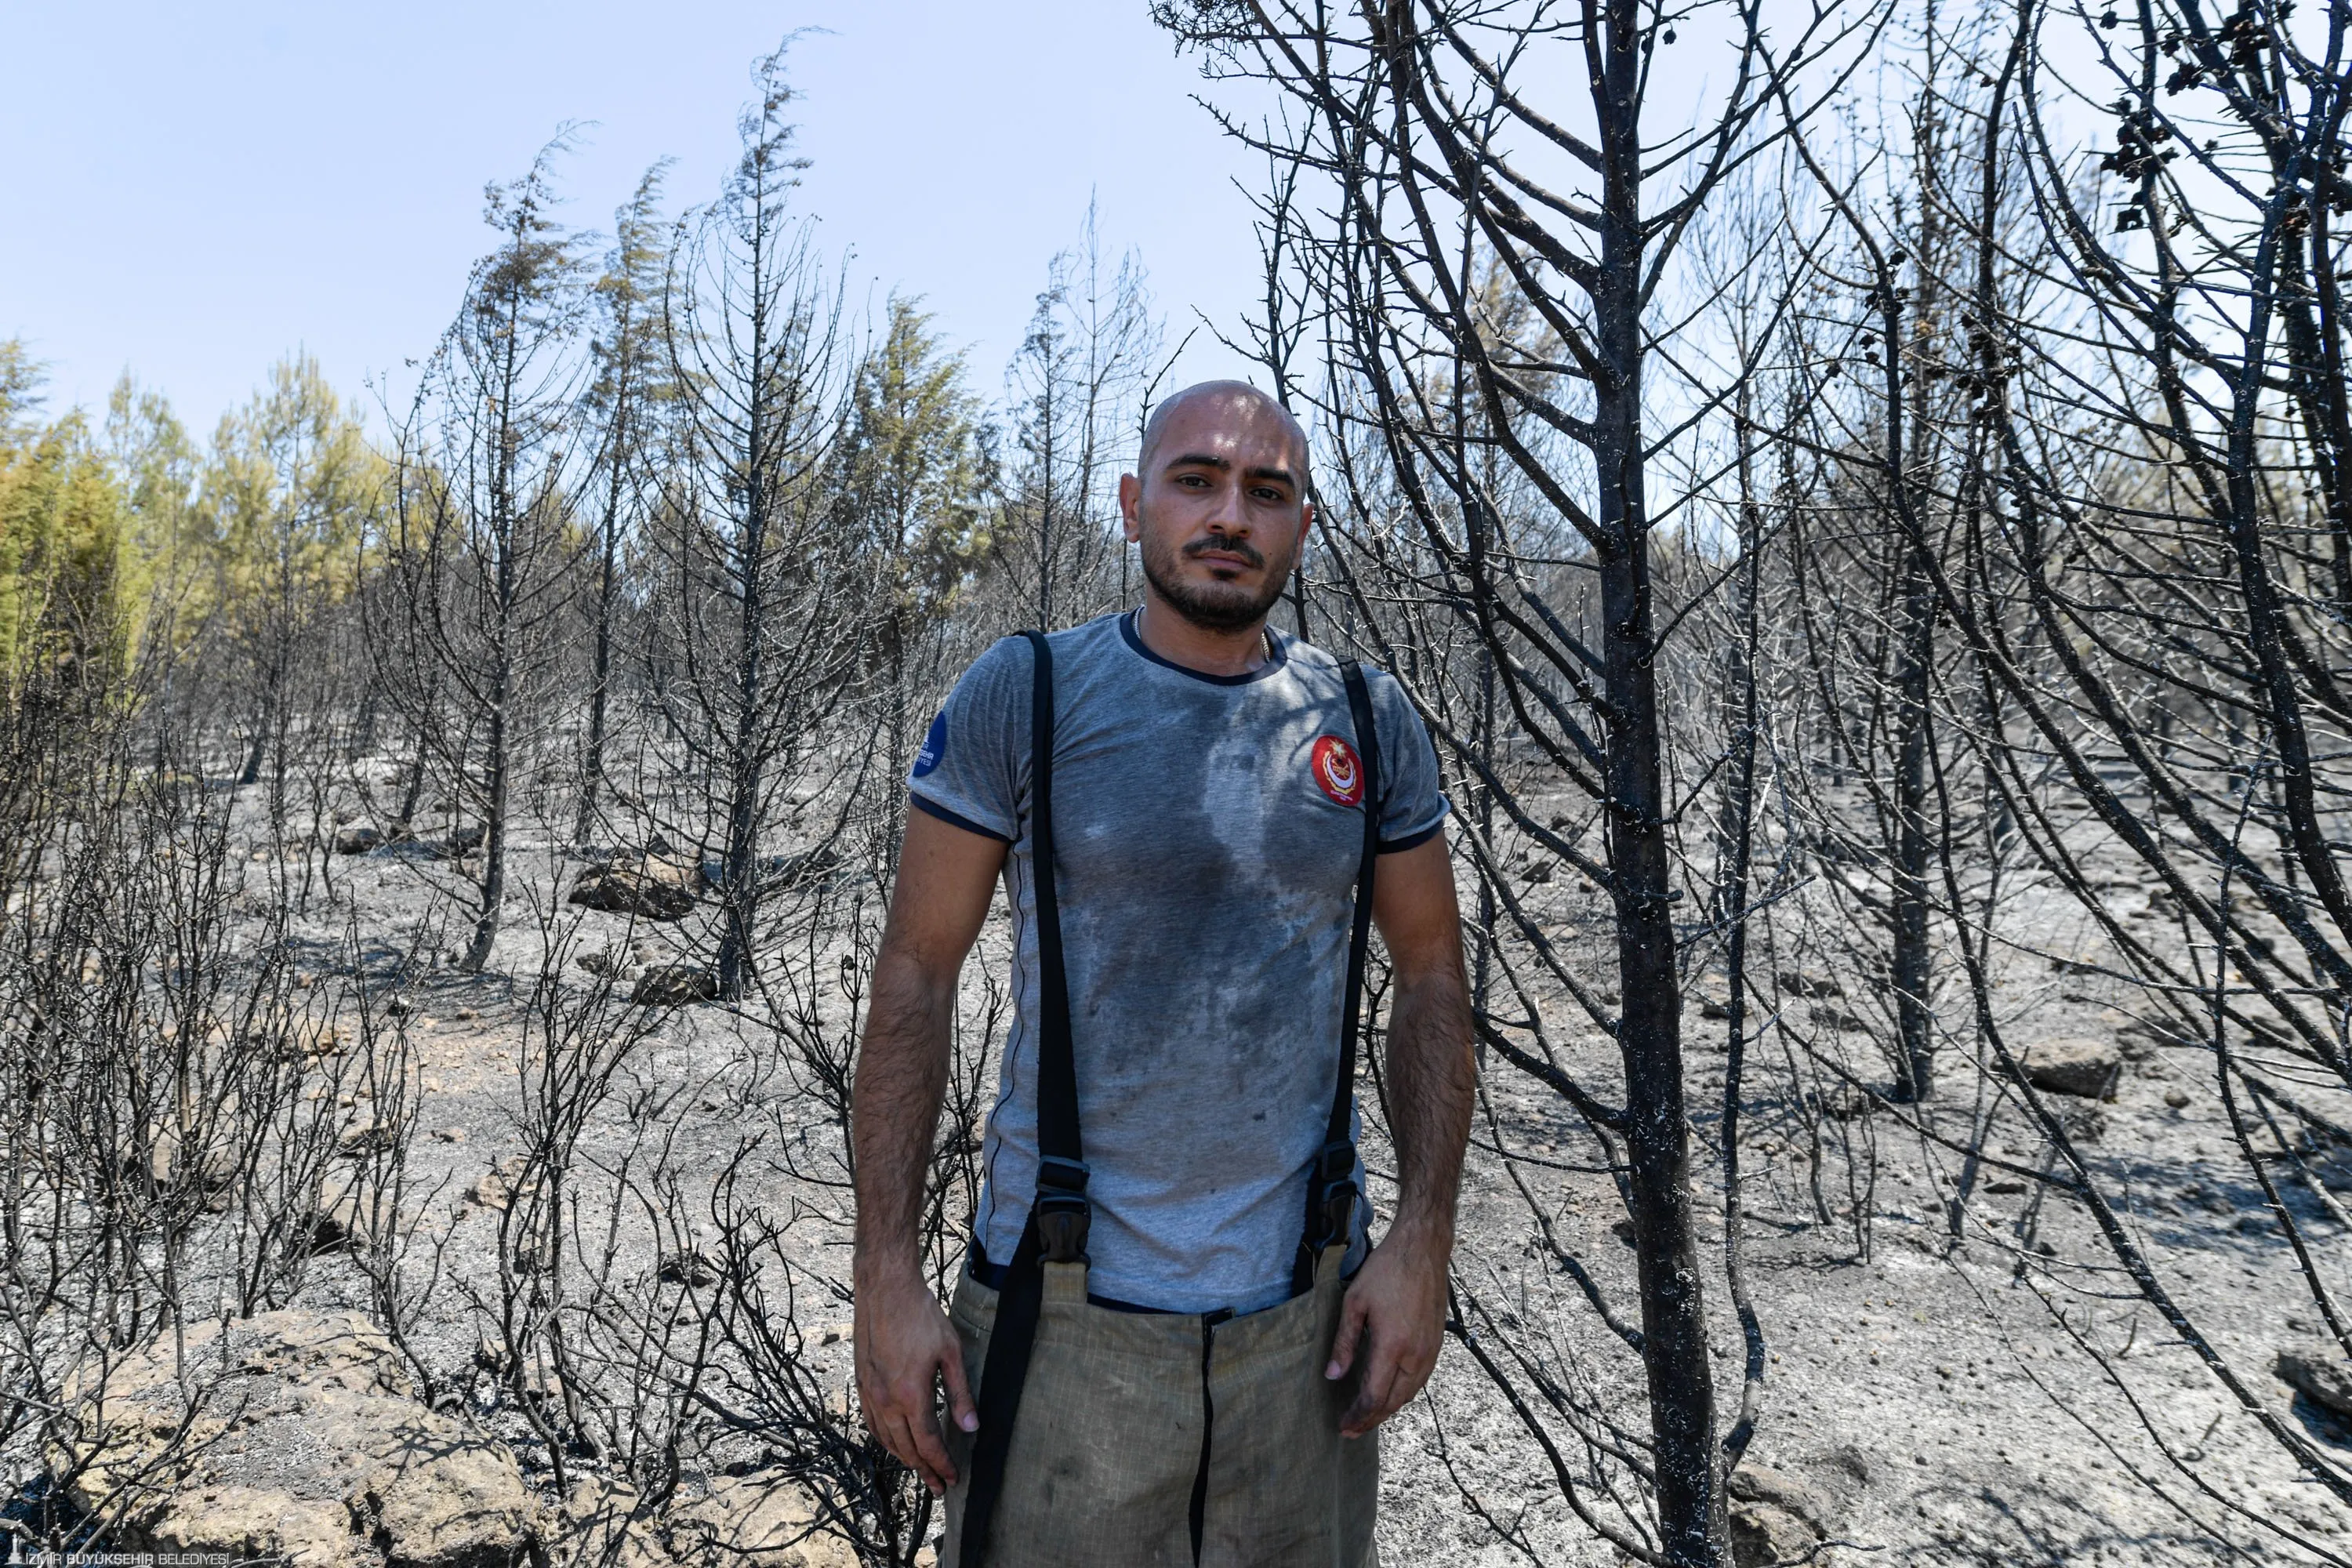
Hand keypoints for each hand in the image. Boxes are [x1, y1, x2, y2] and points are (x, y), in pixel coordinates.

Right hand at [854, 1269, 976, 1494]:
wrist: (885, 1289)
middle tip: (939, 1486)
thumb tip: (971, 1427)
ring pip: (886, 1439)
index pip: (928, 1443)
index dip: (941, 1464)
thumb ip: (961, 1393)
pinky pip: (872, 1423)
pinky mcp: (861, 1382)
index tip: (953, 1478)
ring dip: (904, 1459)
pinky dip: (885, 1440)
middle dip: (924, 1470)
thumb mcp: (951, 1352)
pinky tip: (894, 1442)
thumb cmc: (920, 1315)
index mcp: (911, 1395)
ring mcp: (870, 1392)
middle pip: (906, 1448)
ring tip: (920, 1469)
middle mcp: (886, 1400)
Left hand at [1325, 1226, 1449, 1437]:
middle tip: (1351, 1430)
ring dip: (1388, 1409)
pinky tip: (1389, 1392)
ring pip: (1409, 1394)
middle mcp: (1415, 1355)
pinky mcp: (1437, 1344)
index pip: (1374, 1397)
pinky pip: (1419, 1380)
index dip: (1358, 1416)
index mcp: (1393, 1346)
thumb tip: (1333, 1376)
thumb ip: (1344, 1342)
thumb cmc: (1386, 1271)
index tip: (1343, 1426)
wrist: (1423, 1250)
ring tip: (1368, 1416)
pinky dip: (1402, 1393)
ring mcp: (1430, 1351)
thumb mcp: (1355, 1303)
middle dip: (1371, 1420)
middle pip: (1393, 1402)